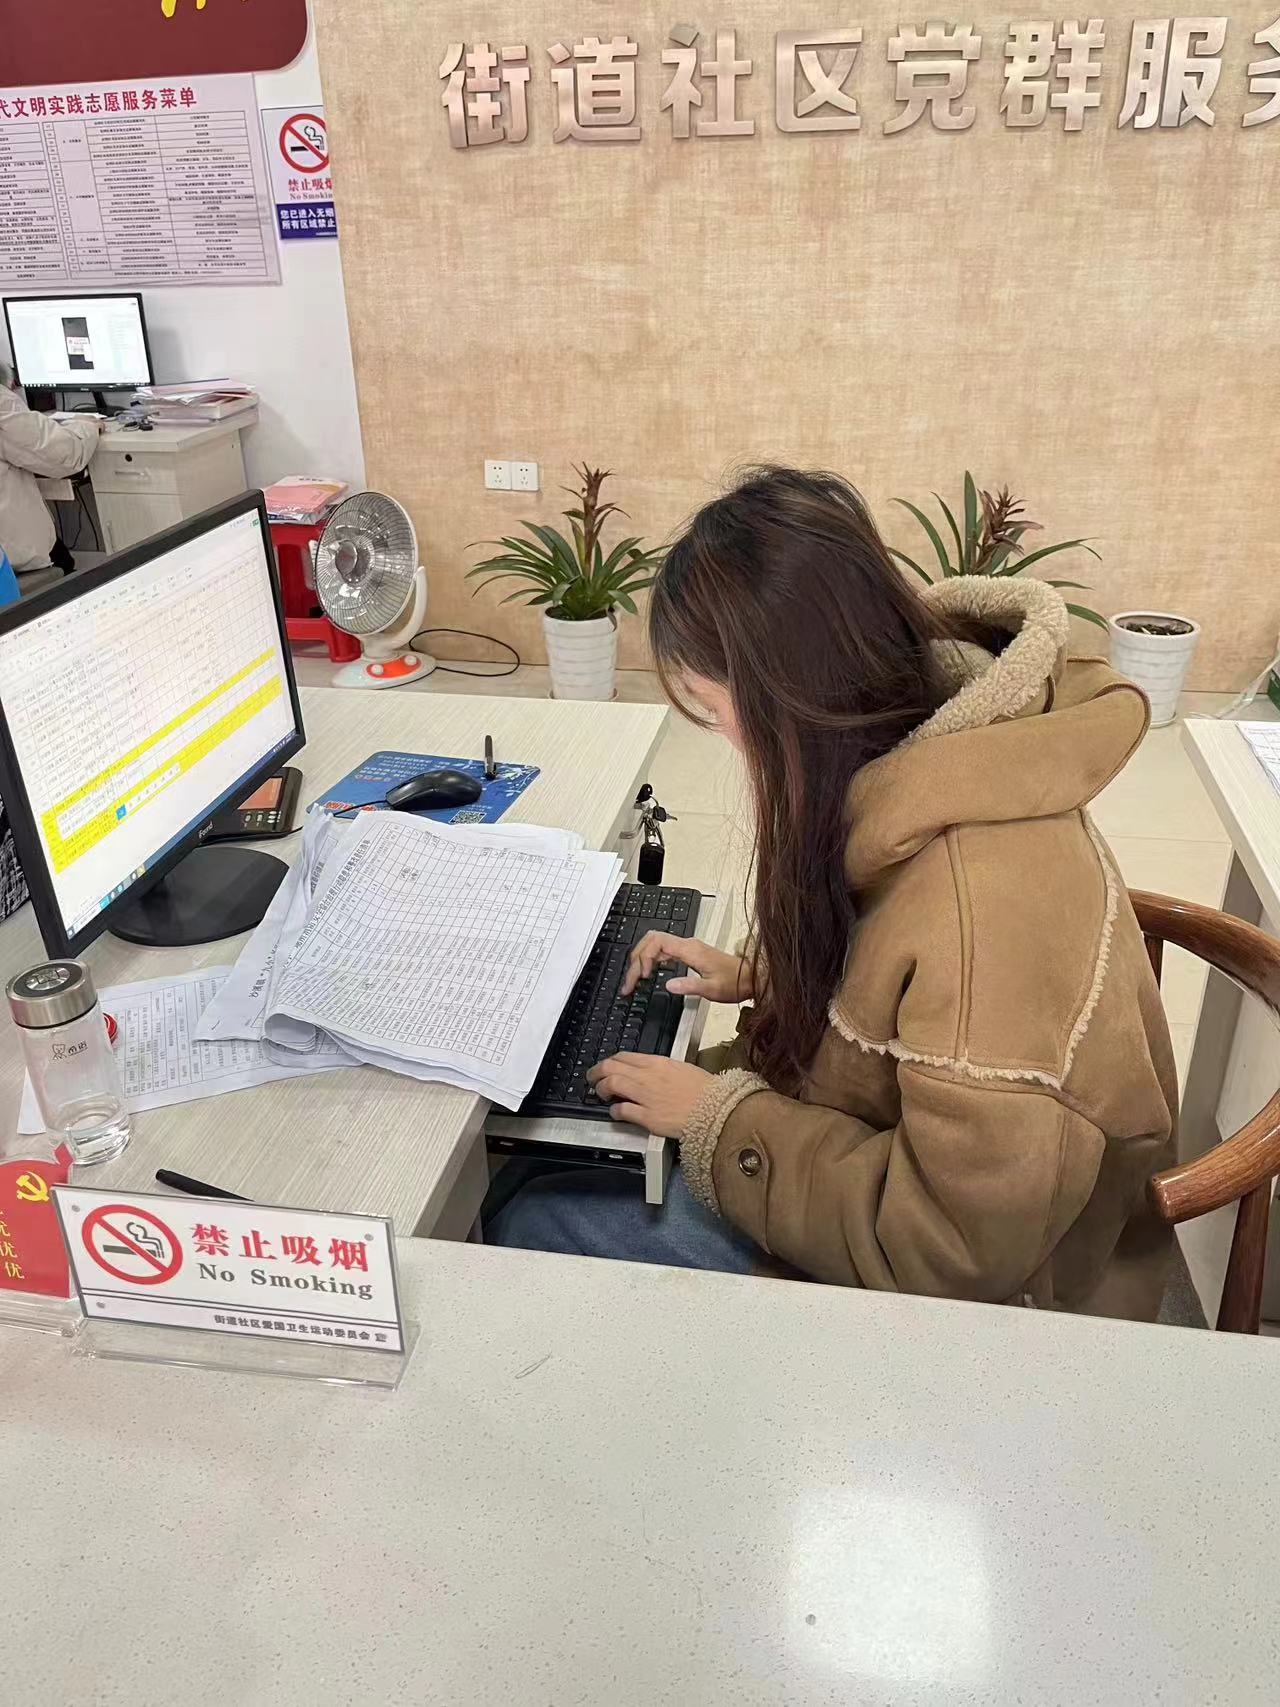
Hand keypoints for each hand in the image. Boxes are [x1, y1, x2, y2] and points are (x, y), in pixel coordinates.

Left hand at [587, 1054, 713, 1136]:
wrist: (717, 1110)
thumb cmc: (706, 1092)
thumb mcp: (682, 1070)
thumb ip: (662, 1070)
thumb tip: (648, 1073)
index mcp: (658, 1063)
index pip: (625, 1057)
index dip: (610, 1061)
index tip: (606, 1067)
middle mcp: (649, 1076)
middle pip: (611, 1067)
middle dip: (596, 1072)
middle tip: (592, 1078)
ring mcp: (647, 1096)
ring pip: (612, 1084)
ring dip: (601, 1089)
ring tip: (600, 1094)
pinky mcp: (648, 1117)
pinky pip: (622, 1110)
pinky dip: (614, 1110)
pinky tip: (614, 1111)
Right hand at [622, 932, 752, 1002]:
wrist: (750, 978)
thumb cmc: (735, 982)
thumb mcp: (713, 989)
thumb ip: (689, 986)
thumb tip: (668, 985)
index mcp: (690, 949)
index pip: (657, 942)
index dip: (645, 957)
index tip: (644, 977)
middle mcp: (687, 945)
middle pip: (651, 941)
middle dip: (636, 959)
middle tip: (630, 982)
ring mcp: (687, 948)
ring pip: (654, 945)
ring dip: (641, 960)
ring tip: (633, 981)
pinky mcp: (688, 954)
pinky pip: (662, 951)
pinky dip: (650, 961)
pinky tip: (648, 975)